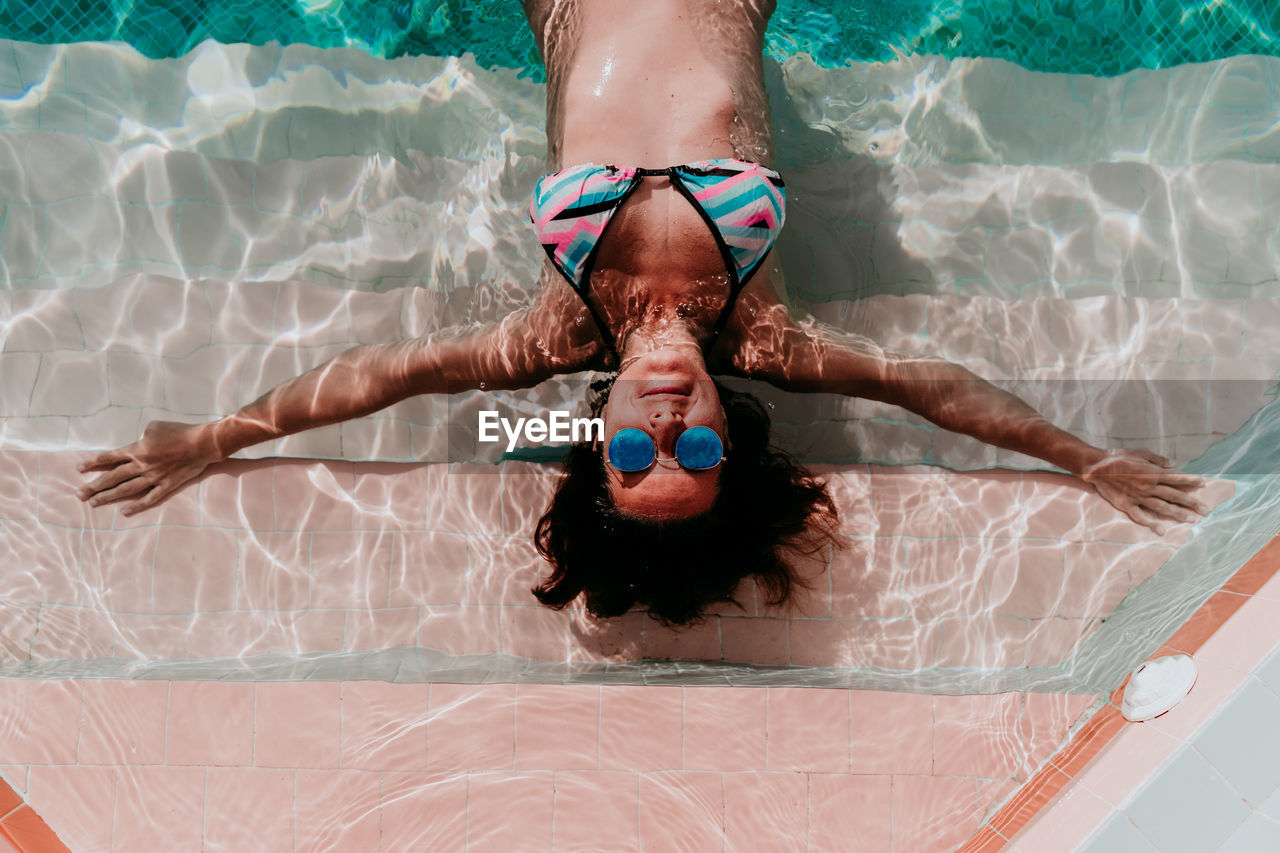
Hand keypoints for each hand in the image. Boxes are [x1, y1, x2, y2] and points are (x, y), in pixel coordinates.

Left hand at [76, 420, 220, 515]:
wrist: (202, 443)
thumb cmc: (179, 431)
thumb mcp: (155, 427)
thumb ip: (141, 436)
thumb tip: (138, 443)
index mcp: (136, 449)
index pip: (108, 458)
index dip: (92, 463)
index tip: (79, 469)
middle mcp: (141, 465)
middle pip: (112, 477)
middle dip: (94, 486)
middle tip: (79, 494)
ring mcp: (153, 477)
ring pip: (126, 490)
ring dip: (108, 497)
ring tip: (93, 503)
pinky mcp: (167, 485)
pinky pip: (149, 498)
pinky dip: (136, 505)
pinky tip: (124, 511)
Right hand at [1080, 449, 1207, 534]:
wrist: (1096, 467)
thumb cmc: (1118, 457)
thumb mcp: (1140, 452)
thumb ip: (1158, 460)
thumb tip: (1174, 463)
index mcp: (1153, 473)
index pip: (1177, 478)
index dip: (1191, 481)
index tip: (1204, 484)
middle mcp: (1149, 486)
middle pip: (1174, 495)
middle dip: (1191, 503)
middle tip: (1205, 510)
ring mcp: (1138, 497)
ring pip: (1162, 507)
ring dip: (1178, 514)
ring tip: (1191, 520)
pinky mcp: (1127, 504)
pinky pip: (1141, 516)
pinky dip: (1151, 524)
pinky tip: (1162, 530)